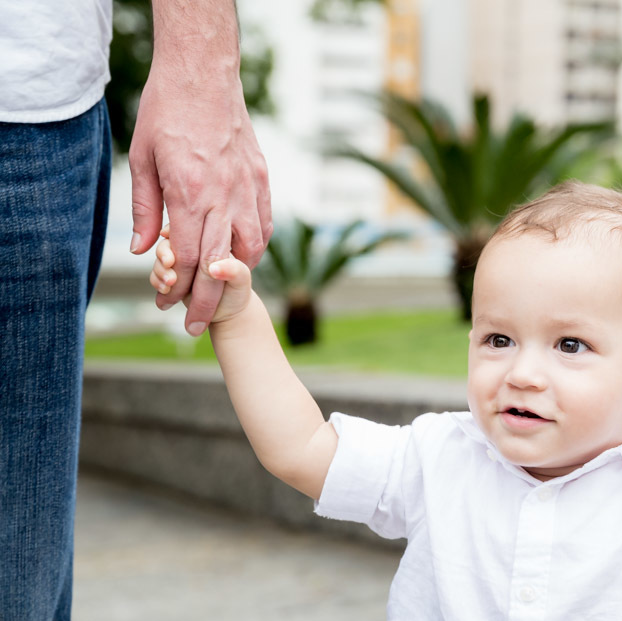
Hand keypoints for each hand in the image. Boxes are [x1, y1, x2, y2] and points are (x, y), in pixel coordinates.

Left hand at [129, 23, 271, 336]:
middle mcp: (224, 197)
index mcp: (191, 195)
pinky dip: (254, 247)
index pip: (190, 259)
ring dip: (236, 276)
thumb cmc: (167, 113)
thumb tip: (145, 250)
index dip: (179, 291)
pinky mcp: (261, 180)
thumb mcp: (143, 161)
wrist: (204, 77)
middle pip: (220, 265)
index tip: (169, 308)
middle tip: (197, 326)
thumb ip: (146, 209)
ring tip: (222, 291)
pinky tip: (242, 255)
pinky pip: (264, 225)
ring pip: (250, 249)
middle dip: (208, 302)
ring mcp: (248, 189)